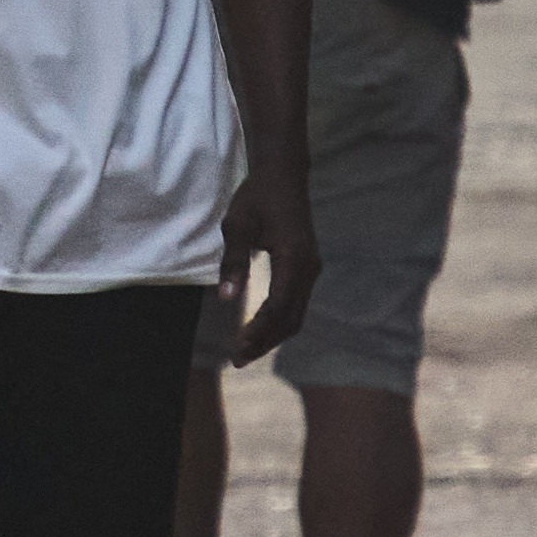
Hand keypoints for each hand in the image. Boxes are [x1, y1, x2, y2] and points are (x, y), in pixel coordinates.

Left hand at [219, 181, 319, 370]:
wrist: (284, 176)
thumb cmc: (257, 197)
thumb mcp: (237, 225)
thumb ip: (233, 262)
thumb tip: (225, 298)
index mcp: (293, 258)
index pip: (278, 305)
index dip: (259, 329)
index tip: (238, 346)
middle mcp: (308, 268)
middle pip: (291, 317)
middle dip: (265, 341)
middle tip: (239, 360)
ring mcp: (311, 269)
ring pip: (297, 314)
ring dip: (273, 335)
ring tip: (247, 351)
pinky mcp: (307, 268)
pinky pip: (297, 303)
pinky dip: (280, 322)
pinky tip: (261, 330)